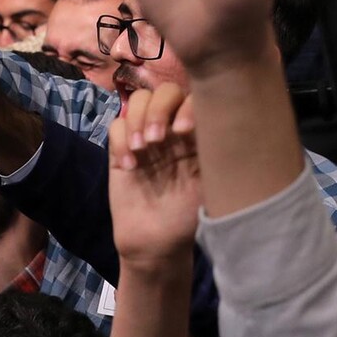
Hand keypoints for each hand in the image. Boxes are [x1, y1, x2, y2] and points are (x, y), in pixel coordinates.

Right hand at [109, 83, 200, 268]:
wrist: (157, 246)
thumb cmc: (188, 219)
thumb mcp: (209, 186)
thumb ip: (213, 153)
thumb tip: (220, 124)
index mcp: (198, 133)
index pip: (195, 98)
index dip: (187, 106)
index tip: (184, 132)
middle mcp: (172, 129)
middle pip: (164, 91)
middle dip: (159, 109)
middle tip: (158, 141)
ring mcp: (145, 137)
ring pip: (138, 100)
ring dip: (138, 120)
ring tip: (142, 150)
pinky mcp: (120, 150)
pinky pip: (116, 125)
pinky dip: (121, 141)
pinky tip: (130, 167)